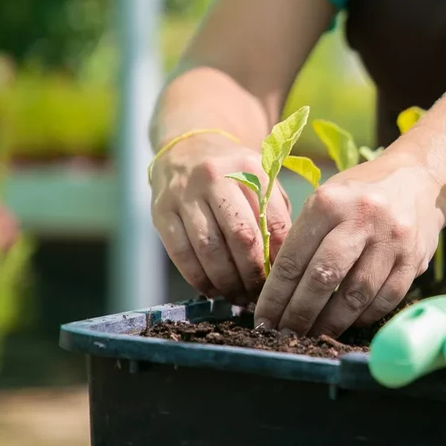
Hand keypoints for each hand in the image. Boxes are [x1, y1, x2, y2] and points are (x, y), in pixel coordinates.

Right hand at [150, 133, 292, 304]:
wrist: (187, 149)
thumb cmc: (235, 175)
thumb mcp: (261, 180)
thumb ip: (275, 213)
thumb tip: (284, 263)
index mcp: (250, 168)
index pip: (272, 220)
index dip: (280, 256)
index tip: (283, 277)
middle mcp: (215, 177)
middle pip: (241, 237)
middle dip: (253, 274)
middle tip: (260, 294)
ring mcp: (184, 194)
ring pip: (209, 250)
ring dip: (227, 282)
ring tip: (238, 296)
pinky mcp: (160, 211)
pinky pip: (181, 254)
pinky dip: (199, 279)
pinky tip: (213, 289)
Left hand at [253, 152, 445, 336]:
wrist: (418, 179)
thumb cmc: (359, 195)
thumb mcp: (327, 200)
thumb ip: (304, 237)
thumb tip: (276, 290)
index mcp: (329, 202)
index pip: (293, 258)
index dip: (275, 296)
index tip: (263, 319)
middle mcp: (362, 217)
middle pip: (323, 278)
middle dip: (299, 314)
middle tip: (285, 334)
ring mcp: (392, 239)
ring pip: (355, 295)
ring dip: (331, 322)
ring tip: (313, 334)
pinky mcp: (414, 258)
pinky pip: (386, 299)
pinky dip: (364, 316)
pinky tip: (349, 322)